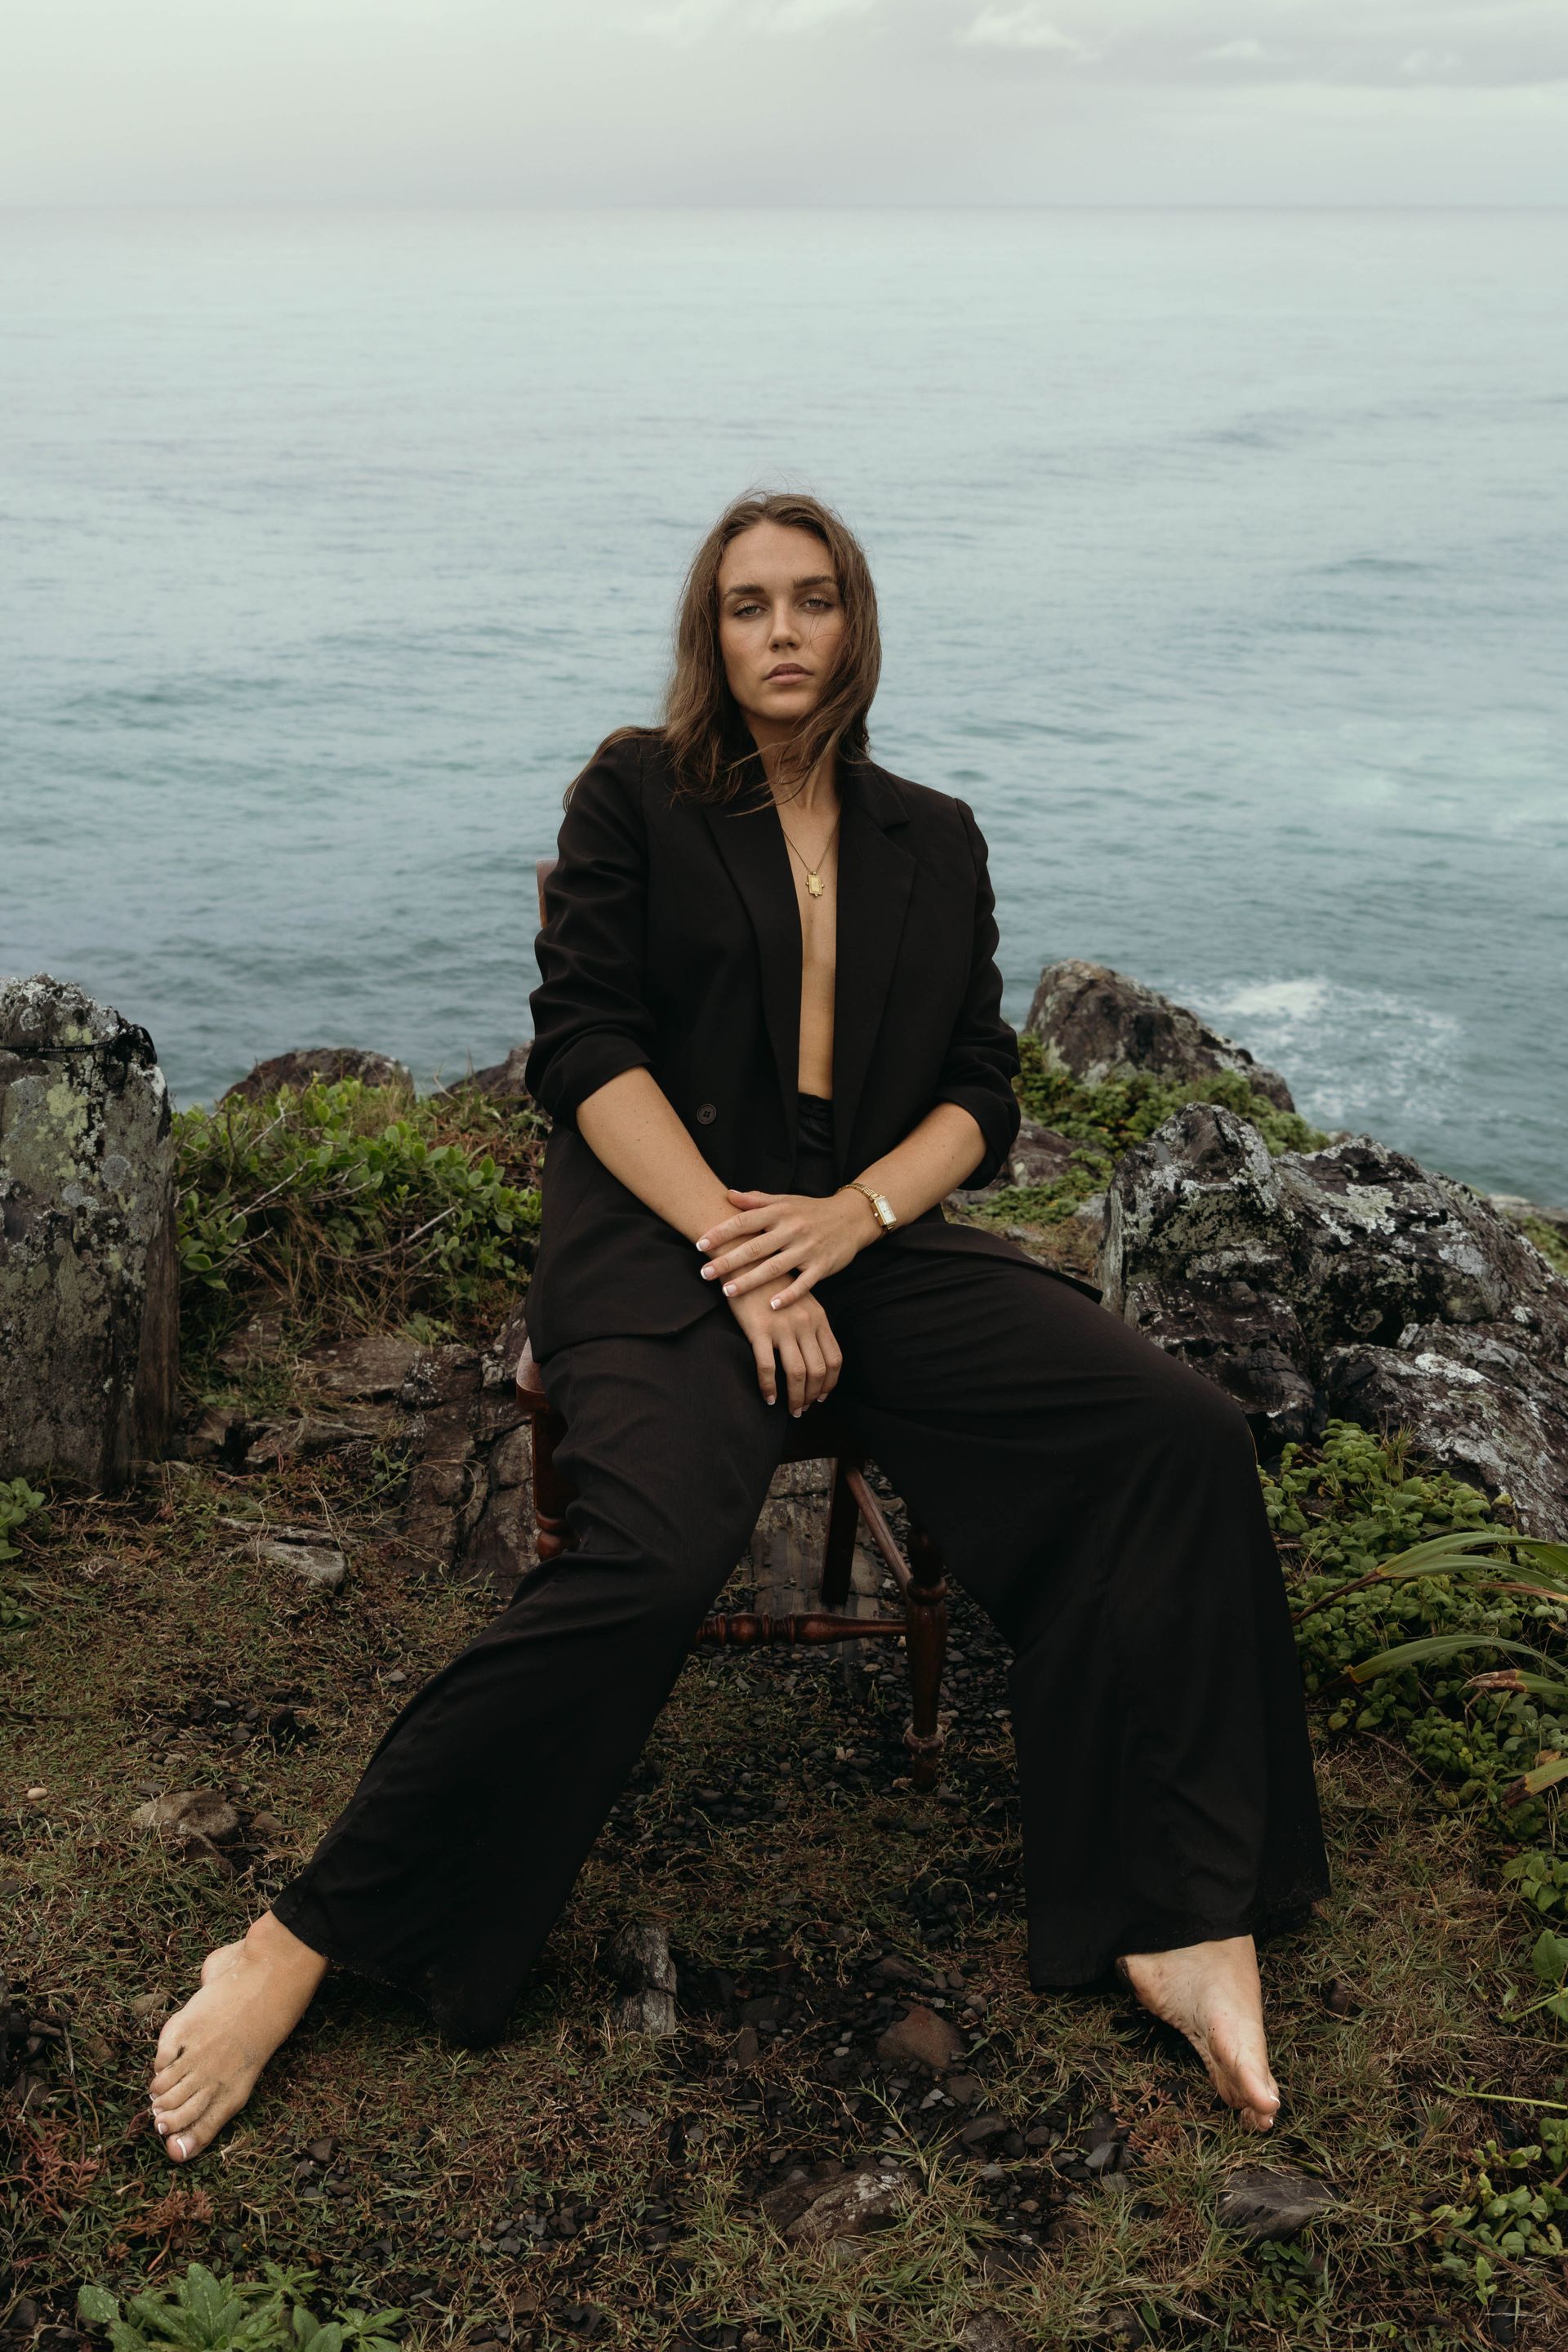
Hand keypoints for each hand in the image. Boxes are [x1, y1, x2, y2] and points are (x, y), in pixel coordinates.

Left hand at [695, 1187, 876, 1310]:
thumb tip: (728, 1194)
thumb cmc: (812, 1210)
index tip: (700, 1243)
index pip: (744, 1221)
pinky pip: (804, 1283)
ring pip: (774, 1267)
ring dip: (750, 1280)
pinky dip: (789, 1295)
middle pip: (755, 1247)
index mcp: (780, 1212)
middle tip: (705, 1272)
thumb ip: (757, 1200)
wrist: (852, 1217)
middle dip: (728, 1261)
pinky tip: (772, 1305)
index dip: (721, 1232)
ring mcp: (808, 1248)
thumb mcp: (786, 1201)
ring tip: (727, 1291)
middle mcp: (792, 1229)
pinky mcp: (822, 1266)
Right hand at [724, 1285, 843, 1413]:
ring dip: (796, 1397)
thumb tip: (813, 1354)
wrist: (745, 1263)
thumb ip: (810, 1323)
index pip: (834, 1358)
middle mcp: (805, 1323)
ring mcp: (783, 1327)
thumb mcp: (800, 1299)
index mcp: (818, 1317)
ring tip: (791, 1410)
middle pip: (818, 1370)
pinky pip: (768, 1367)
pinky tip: (768, 1397)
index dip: (830, 1382)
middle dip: (813, 1395)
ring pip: (797, 1373)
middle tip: (804, 1408)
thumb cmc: (770, 1284)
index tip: (822, 1396)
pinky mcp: (759, 1330)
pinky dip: (769, 1387)